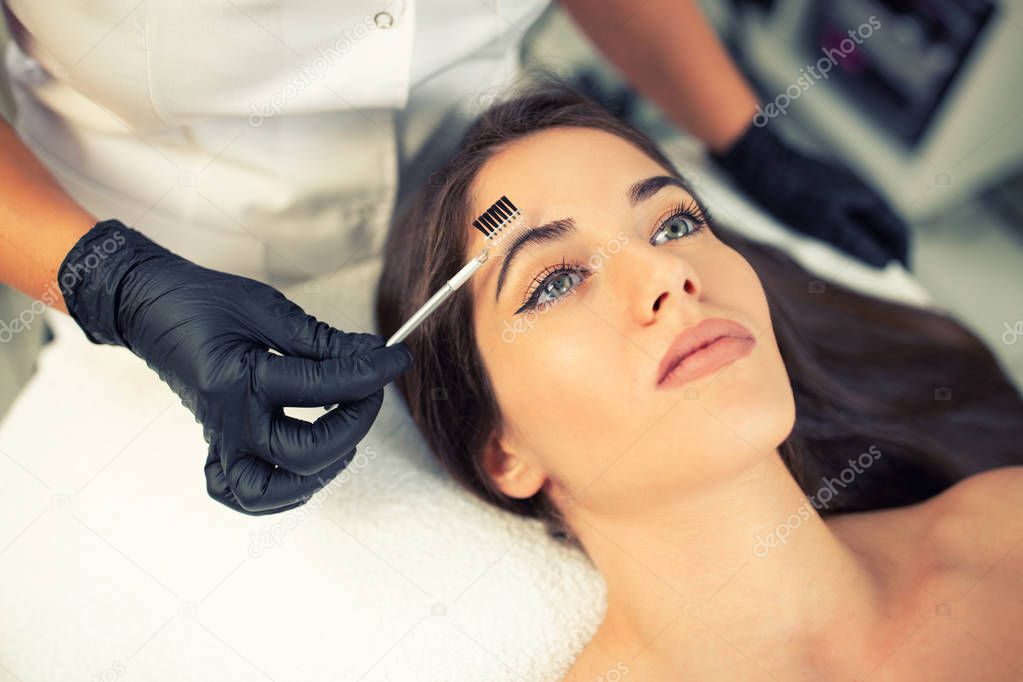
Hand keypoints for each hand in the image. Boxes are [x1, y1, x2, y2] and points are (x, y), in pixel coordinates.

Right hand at [58, 220, 412, 514]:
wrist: (149, 309)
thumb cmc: (204, 302)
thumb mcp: (266, 308)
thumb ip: (322, 339)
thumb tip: (374, 354)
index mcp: (238, 381)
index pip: (324, 387)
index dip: (372, 372)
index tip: (398, 358)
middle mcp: (228, 423)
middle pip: (305, 455)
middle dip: (353, 426)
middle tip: (369, 393)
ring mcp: (219, 442)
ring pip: (270, 493)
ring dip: (318, 471)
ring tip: (341, 434)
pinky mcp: (215, 448)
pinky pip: (245, 494)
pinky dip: (281, 489)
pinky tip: (303, 462)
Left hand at [712, 123, 909, 267]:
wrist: (757, 159)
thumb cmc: (789, 190)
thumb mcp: (824, 223)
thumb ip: (856, 243)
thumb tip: (884, 264)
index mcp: (869, 197)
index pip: (898, 232)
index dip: (902, 259)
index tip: (901, 285)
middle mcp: (860, 192)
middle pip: (883, 230)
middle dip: (884, 257)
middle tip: (879, 287)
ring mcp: (841, 191)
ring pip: (862, 226)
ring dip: (864, 250)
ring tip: (856, 277)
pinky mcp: (821, 194)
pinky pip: (842, 222)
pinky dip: (844, 242)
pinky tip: (830, 256)